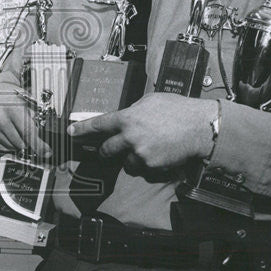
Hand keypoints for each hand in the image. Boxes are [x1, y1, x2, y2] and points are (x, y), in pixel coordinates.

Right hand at [0, 82, 51, 159]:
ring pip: (11, 147)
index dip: (39, 145)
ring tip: (12, 127)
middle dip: (26, 140)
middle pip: (20, 143)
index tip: (47, 152)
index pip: (28, 132)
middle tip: (23, 128)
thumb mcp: (24, 101)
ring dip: (16, 141)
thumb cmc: (9, 96)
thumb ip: (33, 120)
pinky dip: (6, 142)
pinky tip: (4, 131)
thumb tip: (41, 141)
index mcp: (10, 108)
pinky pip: (1, 148)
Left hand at [67, 93, 213, 176]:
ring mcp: (139, 154)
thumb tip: (124, 118)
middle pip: (106, 150)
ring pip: (125, 162)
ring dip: (130, 158)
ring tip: (147, 148)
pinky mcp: (151, 167)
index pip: (97, 125)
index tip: (71, 132)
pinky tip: (159, 153)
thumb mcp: (150, 101)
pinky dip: (147, 164)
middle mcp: (129, 138)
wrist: (199, 127)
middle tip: (107, 149)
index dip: (81, 130)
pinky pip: (142, 169)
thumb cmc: (177, 109)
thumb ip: (133, 111)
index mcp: (126, 118)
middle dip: (105, 151)